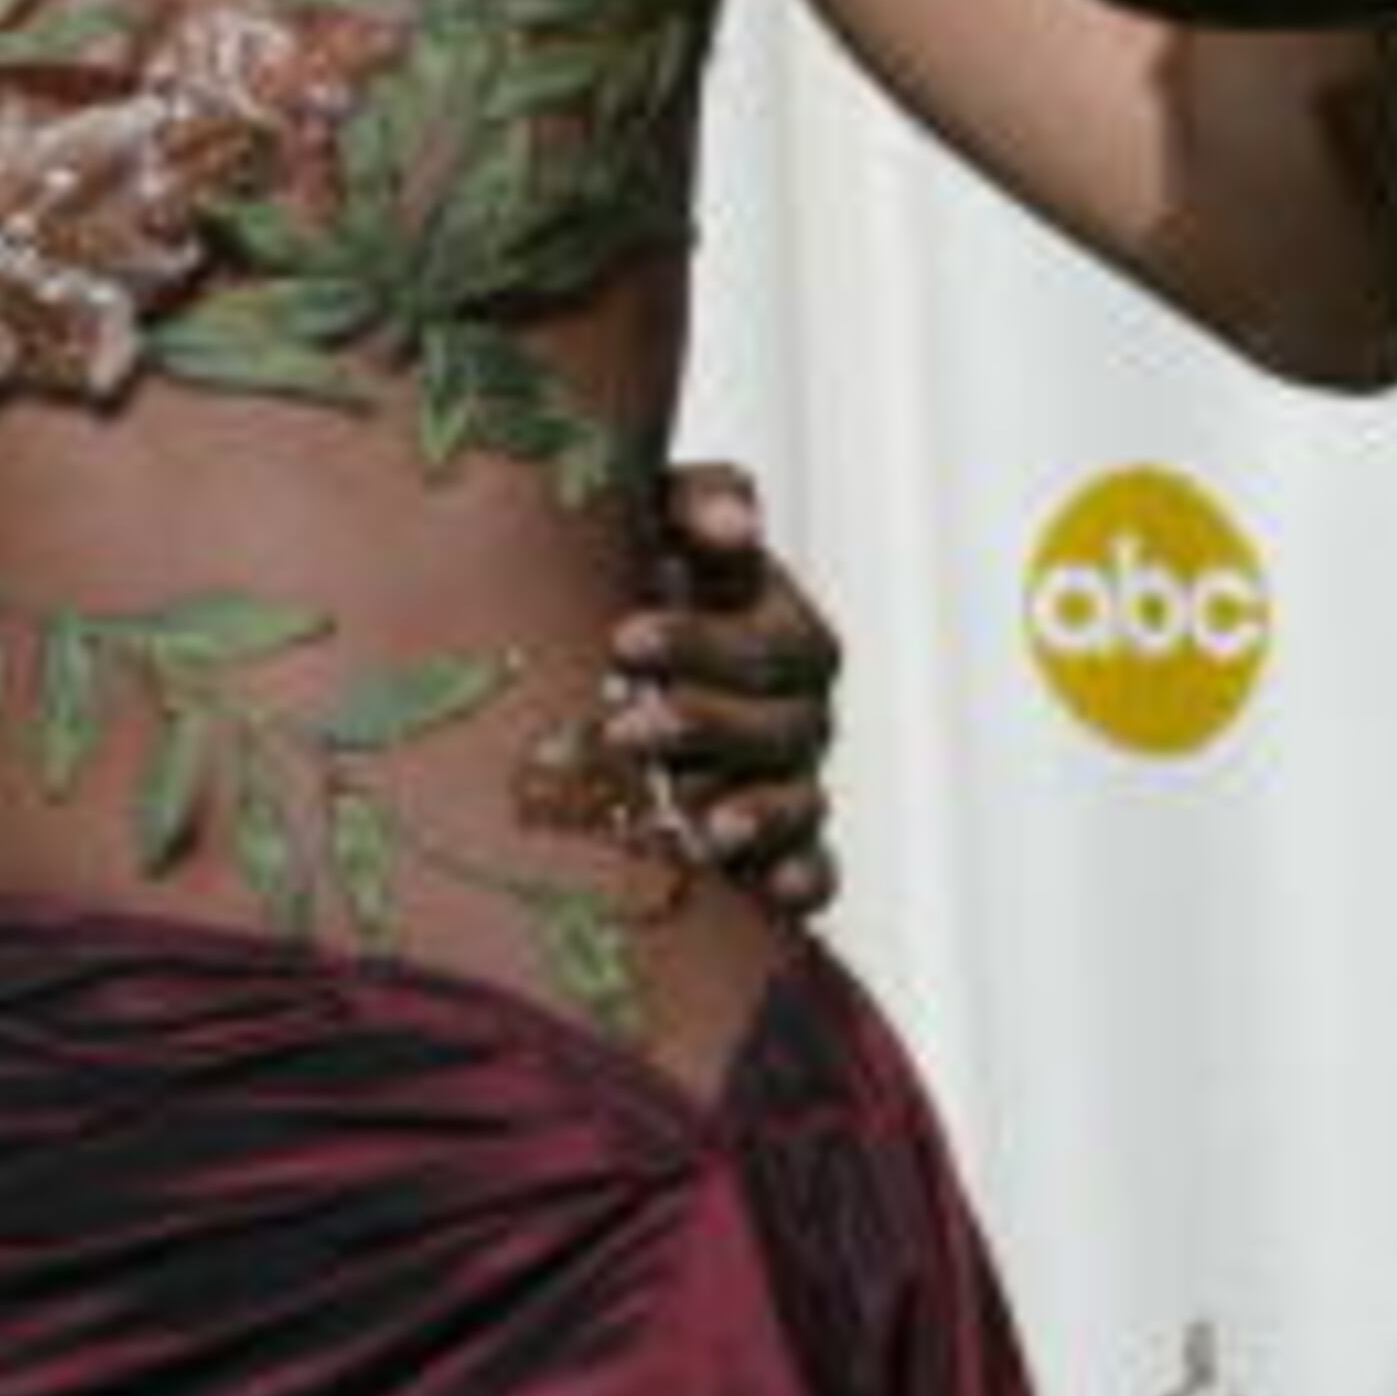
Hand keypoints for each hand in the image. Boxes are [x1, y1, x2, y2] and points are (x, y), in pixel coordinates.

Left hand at [603, 460, 840, 917]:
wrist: (581, 640)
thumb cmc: (622, 565)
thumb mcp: (651, 515)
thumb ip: (697, 503)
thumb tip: (737, 527)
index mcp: (777, 628)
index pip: (769, 642)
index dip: (700, 643)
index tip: (623, 638)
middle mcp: (795, 707)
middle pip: (783, 727)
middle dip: (705, 727)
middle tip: (624, 727)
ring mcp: (789, 777)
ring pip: (799, 801)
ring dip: (754, 813)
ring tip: (698, 823)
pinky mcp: (774, 844)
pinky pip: (814, 867)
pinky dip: (803, 879)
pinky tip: (777, 892)